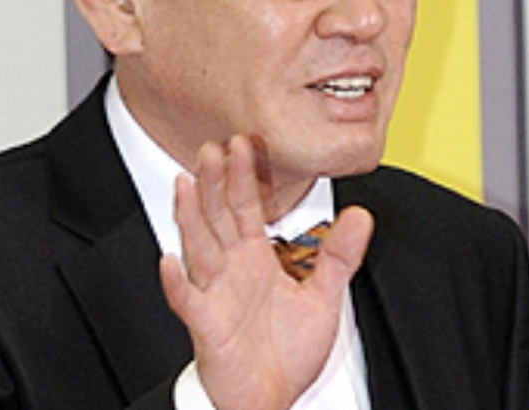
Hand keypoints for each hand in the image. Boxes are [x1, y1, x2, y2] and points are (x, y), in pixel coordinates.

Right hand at [160, 135, 373, 409]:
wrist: (268, 399)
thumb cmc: (284, 352)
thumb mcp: (321, 297)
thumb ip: (338, 256)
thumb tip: (361, 216)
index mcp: (254, 258)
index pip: (247, 206)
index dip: (244, 175)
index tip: (243, 143)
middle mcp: (231, 268)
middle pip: (218, 216)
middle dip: (214, 182)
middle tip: (211, 148)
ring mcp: (216, 293)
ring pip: (199, 247)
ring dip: (190, 216)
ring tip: (184, 185)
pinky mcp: (206, 324)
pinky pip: (187, 300)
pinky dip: (175, 282)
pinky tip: (168, 260)